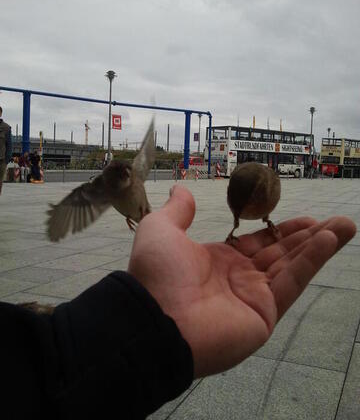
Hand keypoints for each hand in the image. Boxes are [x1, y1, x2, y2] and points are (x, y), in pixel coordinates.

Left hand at [128, 185, 355, 377]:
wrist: (154, 319)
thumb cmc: (157, 272)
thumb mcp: (162, 230)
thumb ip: (178, 211)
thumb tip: (182, 189)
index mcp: (219, 261)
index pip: (258, 243)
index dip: (280, 230)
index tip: (304, 219)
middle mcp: (239, 279)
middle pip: (281, 253)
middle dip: (307, 236)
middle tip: (335, 221)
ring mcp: (253, 297)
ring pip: (292, 266)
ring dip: (320, 245)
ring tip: (345, 225)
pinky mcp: (265, 314)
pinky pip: (292, 282)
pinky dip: (312, 260)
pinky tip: (329, 239)